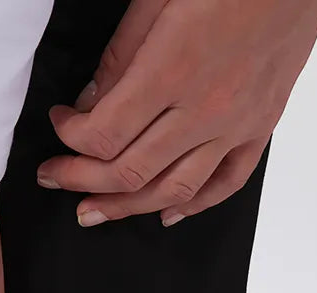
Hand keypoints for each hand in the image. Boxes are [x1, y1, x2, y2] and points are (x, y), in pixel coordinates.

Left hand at [36, 0, 316, 226]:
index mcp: (173, 69)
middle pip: (130, 171)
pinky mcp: (261, 127)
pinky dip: (194, 204)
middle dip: (83, 180)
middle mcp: (205, 109)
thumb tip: (94, 99)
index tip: (61, 122)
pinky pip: (226, 183)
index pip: (105, 133)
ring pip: (173, 190)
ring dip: (127, 207)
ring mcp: (236, 125)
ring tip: (95, 211)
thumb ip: (123, 54)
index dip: (71, 137)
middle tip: (56, 177)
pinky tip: (166, 213)